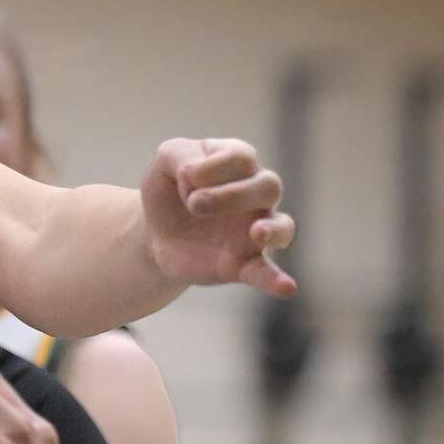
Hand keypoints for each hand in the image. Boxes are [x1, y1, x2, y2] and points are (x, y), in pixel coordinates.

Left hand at [142, 138, 296, 298]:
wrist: (157, 233)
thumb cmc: (170, 191)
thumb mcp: (164, 161)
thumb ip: (179, 155)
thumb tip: (195, 176)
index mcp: (238, 164)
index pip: (241, 157)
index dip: (210, 166)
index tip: (182, 178)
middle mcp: (256, 195)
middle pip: (269, 186)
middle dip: (231, 194)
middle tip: (194, 205)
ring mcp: (255, 230)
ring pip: (282, 225)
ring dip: (272, 229)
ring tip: (256, 233)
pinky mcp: (243, 263)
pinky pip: (267, 272)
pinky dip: (276, 280)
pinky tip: (287, 288)